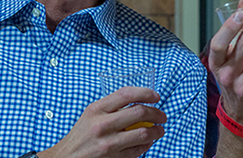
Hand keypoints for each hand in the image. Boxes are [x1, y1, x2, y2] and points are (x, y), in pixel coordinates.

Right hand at [40, 86, 166, 157]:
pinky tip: (148, 142)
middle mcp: (101, 125)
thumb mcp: (91, 115)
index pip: (126, 94)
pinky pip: (138, 150)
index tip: (155, 97)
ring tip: (160, 130)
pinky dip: (147, 145)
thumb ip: (111, 107)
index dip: (146, 93)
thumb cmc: (81, 136)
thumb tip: (140, 101)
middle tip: (162, 116)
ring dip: (157, 131)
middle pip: (139, 112)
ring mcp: (108, 143)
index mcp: (96, 109)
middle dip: (157, 113)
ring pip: (143, 133)